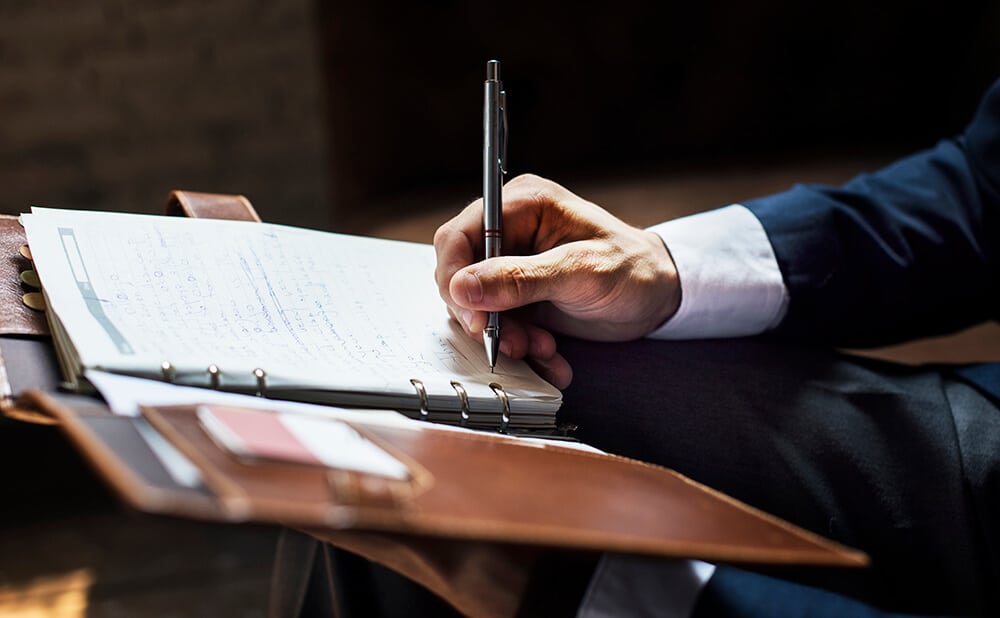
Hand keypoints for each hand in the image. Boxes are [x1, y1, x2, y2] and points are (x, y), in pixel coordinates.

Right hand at [433, 174, 679, 387]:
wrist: (659, 297)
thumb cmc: (633, 269)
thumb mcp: (581, 272)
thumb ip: (520, 279)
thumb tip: (462, 287)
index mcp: (522, 205)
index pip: (459, 235)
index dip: (454, 276)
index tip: (471, 314)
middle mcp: (510, 231)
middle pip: (461, 275)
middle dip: (484, 316)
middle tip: (513, 341)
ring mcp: (512, 266)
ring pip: (477, 307)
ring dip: (505, 336)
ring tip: (542, 348)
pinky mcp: (518, 296)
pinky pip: (499, 324)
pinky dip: (519, 345)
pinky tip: (549, 354)